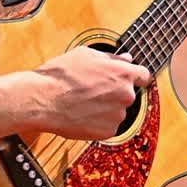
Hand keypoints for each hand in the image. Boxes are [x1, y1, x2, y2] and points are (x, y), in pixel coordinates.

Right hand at [30, 46, 151, 141]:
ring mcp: (118, 115)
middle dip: (114, 92)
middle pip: (128, 94)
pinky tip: (82, 114)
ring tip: (82, 102)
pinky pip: (107, 125)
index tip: (128, 79)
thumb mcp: (85, 55)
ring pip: (117, 111)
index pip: (144, 76)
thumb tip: (127, 59)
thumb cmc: (61, 76)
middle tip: (92, 90)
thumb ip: (111, 58)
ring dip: (105, 108)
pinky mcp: (108, 131)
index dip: (135, 76)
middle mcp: (125, 95)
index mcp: (122, 73)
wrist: (43, 100)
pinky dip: (98, 122)